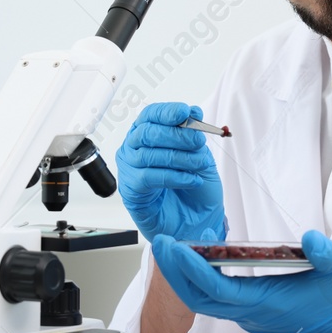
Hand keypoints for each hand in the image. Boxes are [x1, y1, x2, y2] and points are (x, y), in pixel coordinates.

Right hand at [116, 102, 225, 244]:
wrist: (197, 220)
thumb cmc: (194, 188)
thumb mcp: (200, 155)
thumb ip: (194, 134)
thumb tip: (193, 112)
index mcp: (148, 134)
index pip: (150, 115)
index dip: (166, 112)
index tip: (184, 112)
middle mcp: (135, 149)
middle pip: (147, 133)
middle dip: (176, 135)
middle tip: (198, 141)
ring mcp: (130, 169)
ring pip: (150, 155)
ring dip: (180, 158)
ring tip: (200, 163)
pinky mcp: (132, 190)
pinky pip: (151, 177)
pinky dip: (175, 177)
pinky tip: (191, 179)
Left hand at [151, 231, 331, 332]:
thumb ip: (326, 254)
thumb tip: (308, 237)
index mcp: (267, 304)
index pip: (218, 290)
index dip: (192, 270)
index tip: (172, 248)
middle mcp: (252, 314)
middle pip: (200, 299)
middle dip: (176, 273)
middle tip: (161, 243)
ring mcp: (250, 317)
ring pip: (205, 302)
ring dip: (186, 278)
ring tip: (172, 249)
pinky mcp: (253, 315)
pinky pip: (217, 301)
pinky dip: (201, 282)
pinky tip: (198, 262)